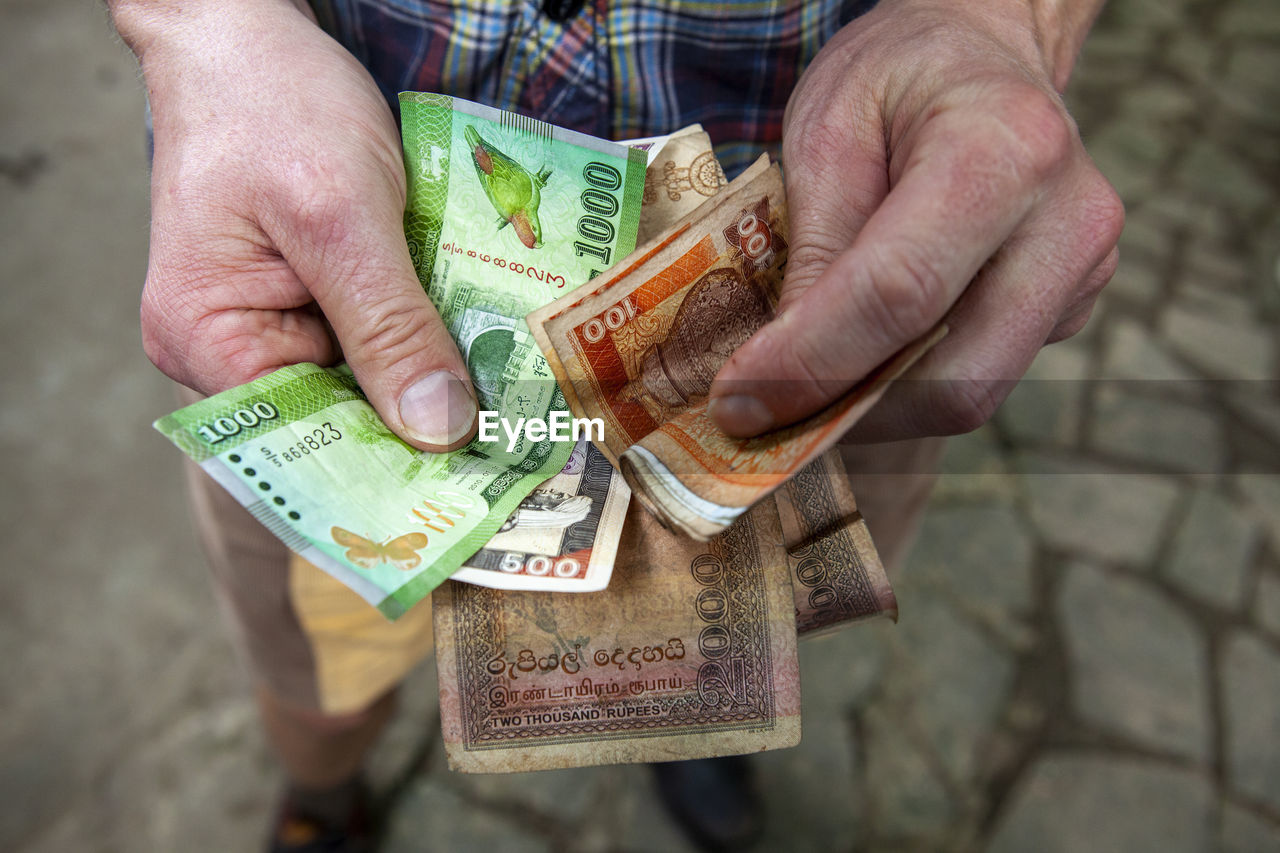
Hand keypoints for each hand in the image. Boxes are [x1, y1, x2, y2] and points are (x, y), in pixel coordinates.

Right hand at [118, 0, 476, 450]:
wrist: (249, 31)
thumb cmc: (275, 106)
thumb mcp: (341, 215)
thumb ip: (387, 327)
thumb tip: (437, 432)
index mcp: (207, 342)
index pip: (304, 444)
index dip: (390, 469)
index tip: (477, 487)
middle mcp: (229, 350)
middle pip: (339, 419)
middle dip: (422, 424)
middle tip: (520, 446)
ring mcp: (270, 323)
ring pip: (364, 380)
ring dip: (432, 377)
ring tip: (516, 399)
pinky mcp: (310, 295)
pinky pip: (371, 336)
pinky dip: (422, 333)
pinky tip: (482, 341)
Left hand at [709, 0, 1122, 440]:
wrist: (984, 54)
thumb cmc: (896, 78)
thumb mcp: (825, 130)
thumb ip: (812, 246)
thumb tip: (778, 372)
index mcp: (1004, 149)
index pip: (900, 294)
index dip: (810, 364)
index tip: (737, 401)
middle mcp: (1068, 220)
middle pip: (954, 377)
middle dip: (848, 410)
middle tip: (767, 409)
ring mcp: (1084, 271)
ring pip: (972, 394)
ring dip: (877, 407)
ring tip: (809, 376)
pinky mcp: (1075, 305)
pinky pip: (984, 373)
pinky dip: (913, 380)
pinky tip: (871, 341)